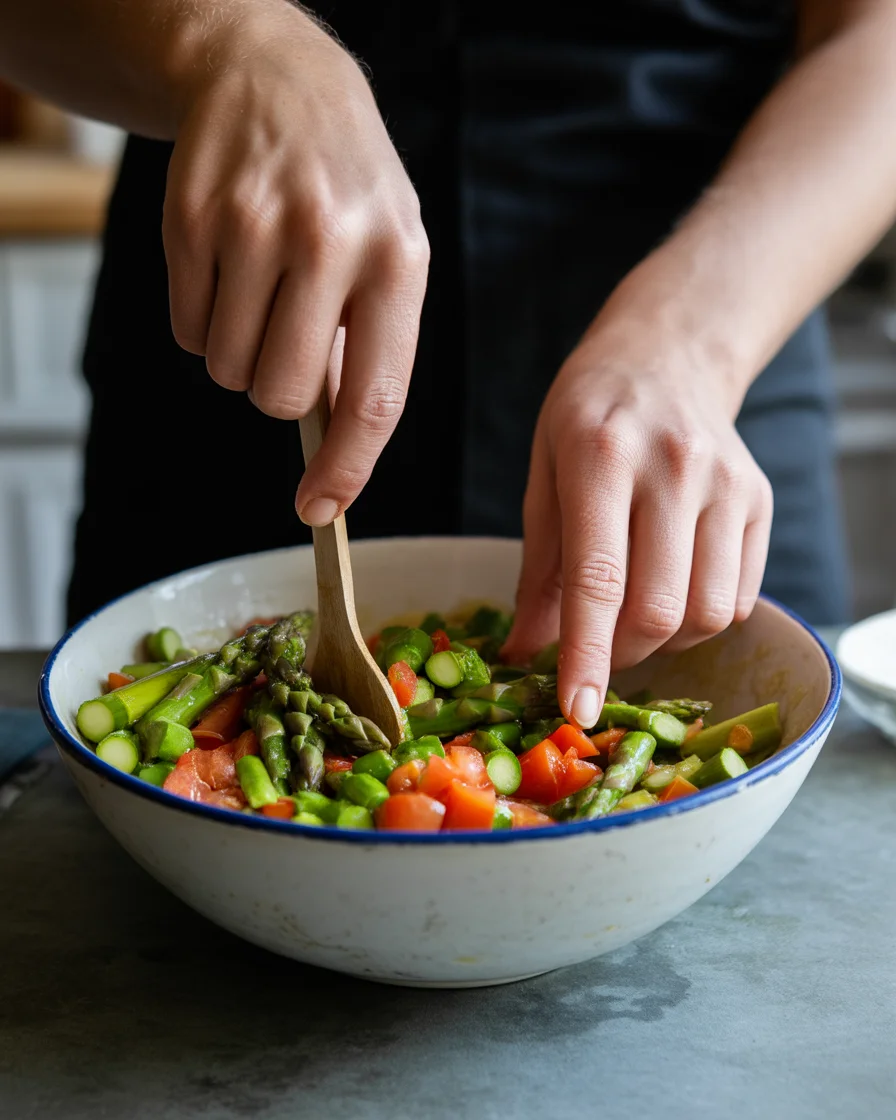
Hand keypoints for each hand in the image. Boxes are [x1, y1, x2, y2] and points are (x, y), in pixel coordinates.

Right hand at [162, 5, 428, 524]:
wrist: (277, 80)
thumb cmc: (349, 189)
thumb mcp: (392, 254)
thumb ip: (372, 348)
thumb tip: (334, 447)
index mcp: (398, 262)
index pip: (375, 398)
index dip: (348, 468)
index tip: (321, 510)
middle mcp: (329, 241)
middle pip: (283, 393)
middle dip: (281, 391)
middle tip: (289, 340)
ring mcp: (254, 225)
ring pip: (229, 367)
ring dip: (241, 355)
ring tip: (263, 291)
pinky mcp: (190, 218)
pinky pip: (186, 331)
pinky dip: (204, 322)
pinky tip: (229, 269)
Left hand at [503, 311, 772, 729]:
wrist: (667, 356)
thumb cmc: (589, 416)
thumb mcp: (543, 475)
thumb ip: (539, 570)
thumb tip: (524, 654)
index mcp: (601, 457)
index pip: (597, 580)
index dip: (586, 656)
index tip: (576, 712)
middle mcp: (674, 469)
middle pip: (659, 610)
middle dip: (621, 655)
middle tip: (596, 651)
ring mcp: (727, 485)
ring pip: (706, 615)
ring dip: (665, 642)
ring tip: (633, 615)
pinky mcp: (759, 501)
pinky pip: (738, 598)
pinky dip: (700, 618)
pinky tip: (672, 587)